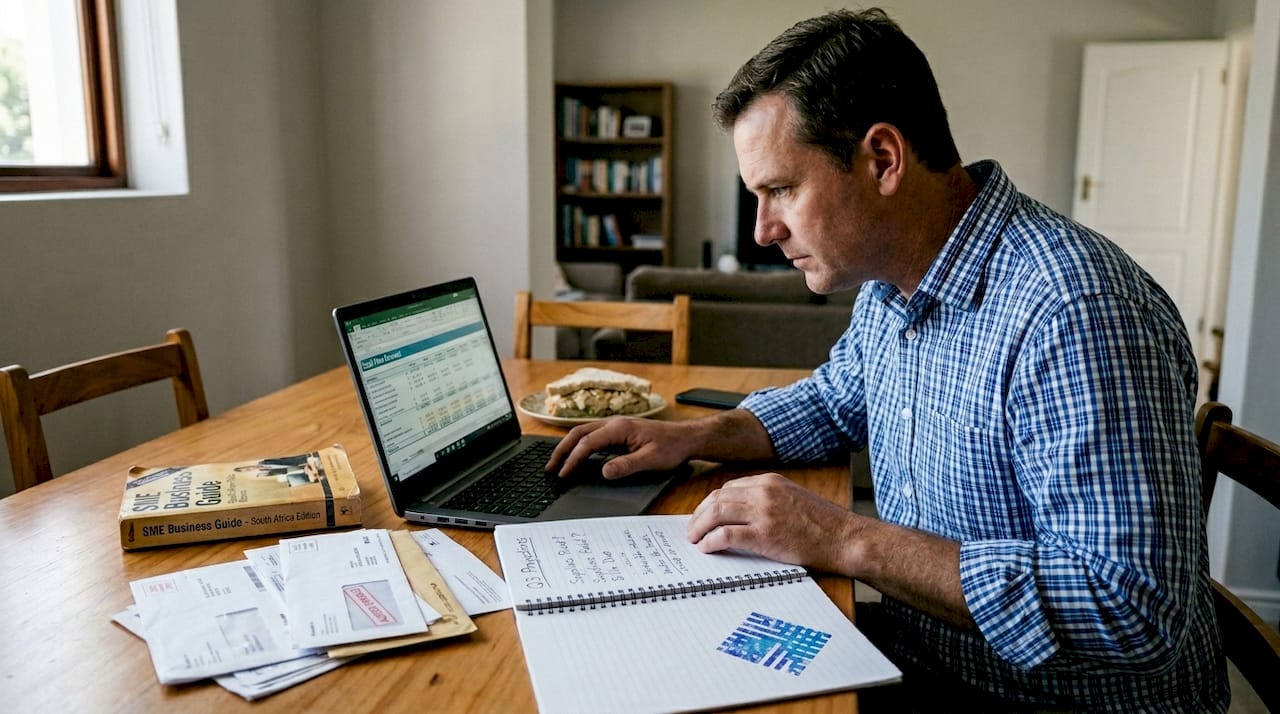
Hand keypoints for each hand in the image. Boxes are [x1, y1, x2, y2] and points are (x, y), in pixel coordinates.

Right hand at [546, 416, 698, 478]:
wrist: (686, 437)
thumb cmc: (671, 447)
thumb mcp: (651, 460)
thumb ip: (626, 465)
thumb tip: (604, 472)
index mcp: (619, 428)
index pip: (587, 443)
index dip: (572, 459)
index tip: (563, 474)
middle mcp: (614, 423)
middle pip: (578, 433)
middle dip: (561, 450)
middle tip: (549, 468)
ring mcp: (615, 426)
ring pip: (583, 433)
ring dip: (568, 446)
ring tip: (557, 463)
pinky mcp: (618, 431)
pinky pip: (592, 436)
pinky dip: (579, 445)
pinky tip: (576, 456)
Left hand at [687, 472, 861, 573]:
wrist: (845, 538)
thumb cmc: (824, 524)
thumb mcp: (793, 498)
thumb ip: (768, 500)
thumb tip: (740, 513)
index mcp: (770, 481)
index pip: (728, 488)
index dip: (710, 504)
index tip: (703, 516)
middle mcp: (764, 492)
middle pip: (717, 498)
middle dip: (699, 515)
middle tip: (691, 530)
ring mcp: (764, 513)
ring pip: (716, 513)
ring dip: (699, 527)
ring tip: (694, 540)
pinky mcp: (765, 535)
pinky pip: (726, 535)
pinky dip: (711, 542)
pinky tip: (707, 548)